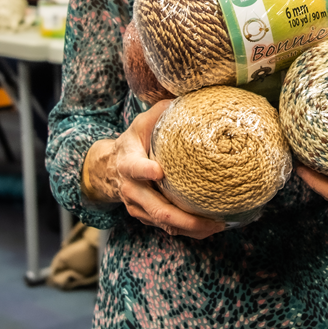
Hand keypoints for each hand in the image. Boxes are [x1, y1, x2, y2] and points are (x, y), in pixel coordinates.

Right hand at [82, 100, 224, 239]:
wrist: (110, 166)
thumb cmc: (135, 140)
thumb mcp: (145, 121)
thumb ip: (165, 111)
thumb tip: (193, 97)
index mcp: (127, 161)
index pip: (133, 166)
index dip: (144, 170)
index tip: (159, 171)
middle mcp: (130, 188)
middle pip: (156, 208)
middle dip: (184, 218)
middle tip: (211, 220)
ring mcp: (136, 206)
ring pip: (163, 222)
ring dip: (190, 228)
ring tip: (217, 226)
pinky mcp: (144, 216)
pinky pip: (165, 227)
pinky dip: (187, 231)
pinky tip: (209, 228)